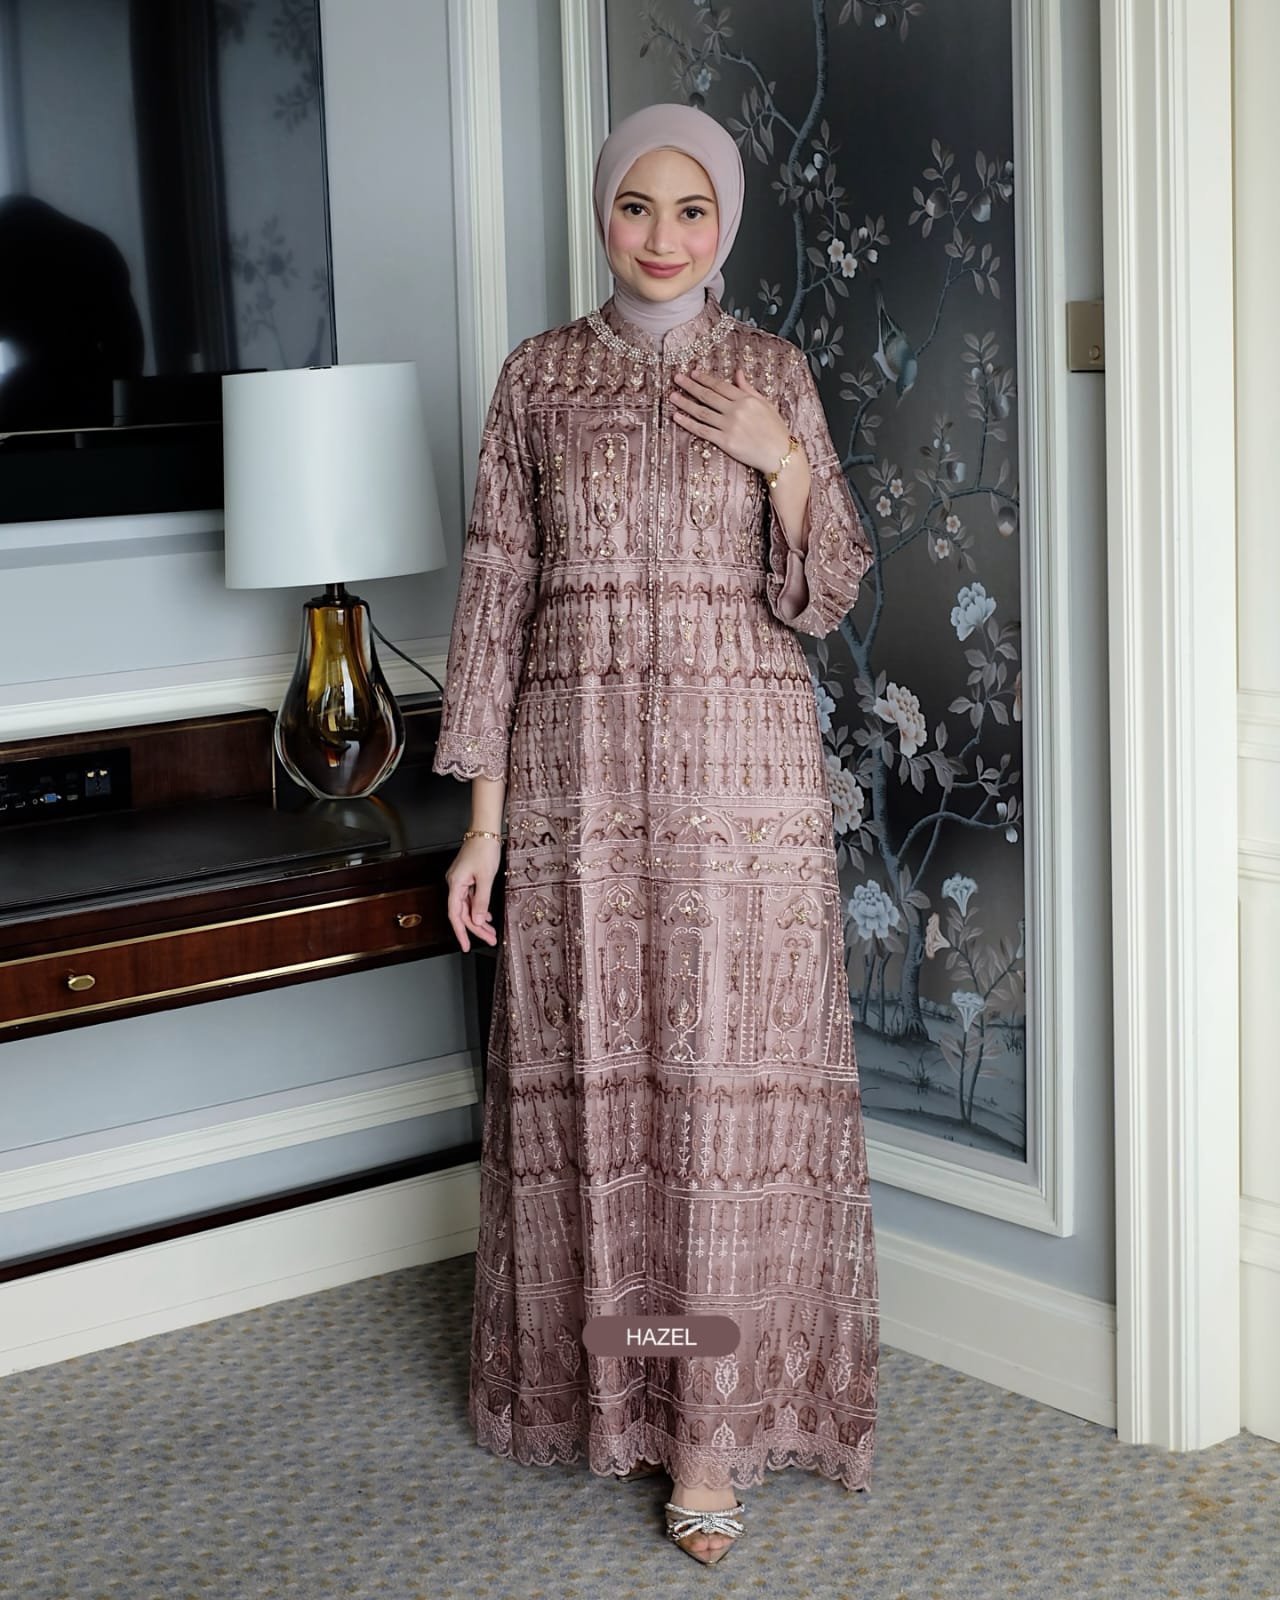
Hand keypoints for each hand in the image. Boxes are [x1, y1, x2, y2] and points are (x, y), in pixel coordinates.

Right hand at [444, 837, 501, 951]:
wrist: (485, 831)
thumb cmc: (484, 849)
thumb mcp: (486, 878)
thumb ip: (481, 901)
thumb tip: (478, 920)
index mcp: (455, 885)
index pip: (455, 915)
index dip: (461, 933)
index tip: (466, 946)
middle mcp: (455, 884)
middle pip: (463, 913)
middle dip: (476, 929)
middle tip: (489, 939)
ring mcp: (461, 881)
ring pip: (468, 907)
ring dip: (480, 920)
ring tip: (491, 932)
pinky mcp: (467, 878)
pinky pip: (471, 899)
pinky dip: (479, 908)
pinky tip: (487, 916)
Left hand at [670, 366, 795, 474]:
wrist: (780, 454)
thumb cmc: (776, 430)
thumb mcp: (765, 404)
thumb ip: (748, 388)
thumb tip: (737, 372)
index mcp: (746, 399)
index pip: (720, 386)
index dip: (705, 379)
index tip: (693, 372)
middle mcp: (736, 410)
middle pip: (708, 396)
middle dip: (690, 386)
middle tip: (677, 378)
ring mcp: (730, 426)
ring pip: (702, 412)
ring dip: (685, 403)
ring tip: (672, 396)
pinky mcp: (725, 442)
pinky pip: (702, 431)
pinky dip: (688, 423)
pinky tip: (677, 417)